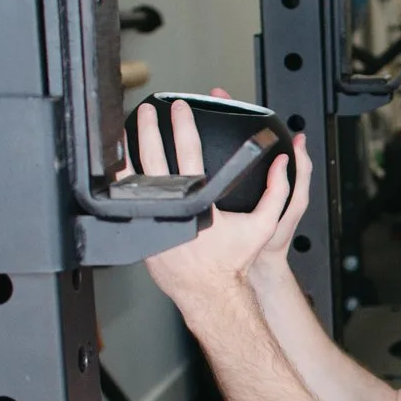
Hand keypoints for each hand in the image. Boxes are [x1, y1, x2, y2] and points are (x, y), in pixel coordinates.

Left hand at [130, 99, 306, 313]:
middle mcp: (172, 208)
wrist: (209, 293)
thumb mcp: (262, 226)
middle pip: (153, 157)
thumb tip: (282, 163)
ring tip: (126, 130)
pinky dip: (120, 181)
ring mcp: (153, 220)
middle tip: (148, 111)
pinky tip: (118, 167)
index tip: (180, 108)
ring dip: (129, 150)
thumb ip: (276, 192)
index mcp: (199, 201)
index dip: (183, 124)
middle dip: (149, 128)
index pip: (188, 152)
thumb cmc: (231, 261)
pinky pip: (125, 200)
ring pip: (132, 177)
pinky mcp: (141, 232)